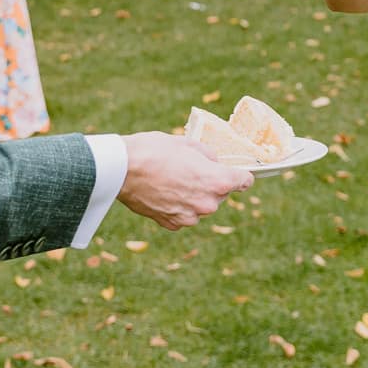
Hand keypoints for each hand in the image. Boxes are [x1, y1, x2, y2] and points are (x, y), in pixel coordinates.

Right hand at [118, 132, 253, 230]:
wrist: (122, 169)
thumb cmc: (154, 150)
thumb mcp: (187, 143)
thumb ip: (208, 156)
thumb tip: (213, 163)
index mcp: (218, 181)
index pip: (244, 181)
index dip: (240, 174)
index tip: (235, 172)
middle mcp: (208, 203)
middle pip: (220, 193)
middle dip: (211, 183)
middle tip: (191, 169)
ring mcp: (190, 217)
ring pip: (201, 205)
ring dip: (193, 196)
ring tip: (173, 179)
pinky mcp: (172, 224)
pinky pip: (183, 215)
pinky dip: (178, 206)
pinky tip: (164, 192)